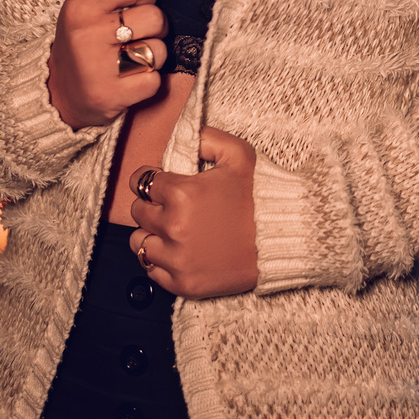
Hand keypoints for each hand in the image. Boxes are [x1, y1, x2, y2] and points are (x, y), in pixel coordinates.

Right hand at [47, 0, 166, 128]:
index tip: (132, 7)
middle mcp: (85, 33)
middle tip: (132, 37)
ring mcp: (96, 68)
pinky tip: (128, 82)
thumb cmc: (85, 37)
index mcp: (82, 4)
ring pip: (158, 50)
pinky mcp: (108, 98)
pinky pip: (154, 82)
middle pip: (155, 17)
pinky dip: (148, 84)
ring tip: (130, 59)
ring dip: (152, 57)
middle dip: (153, 28)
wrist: (60, 94)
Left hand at [128, 126, 257, 298]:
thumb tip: (186, 135)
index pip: (142, 182)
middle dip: (150, 205)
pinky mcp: (183, 283)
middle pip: (138, 212)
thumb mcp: (238, 154)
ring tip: (170, 229)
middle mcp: (173, 227)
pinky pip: (151, 270)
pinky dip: (160, 260)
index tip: (161, 184)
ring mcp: (177, 258)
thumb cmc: (259, 197)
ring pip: (138, 242)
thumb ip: (206, 137)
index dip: (152, 179)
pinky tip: (177, 249)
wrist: (281, 240)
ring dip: (150, 233)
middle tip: (169, 205)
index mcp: (181, 193)